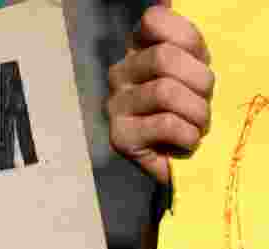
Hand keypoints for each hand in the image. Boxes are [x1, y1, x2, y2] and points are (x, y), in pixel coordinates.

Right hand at [107, 0, 214, 183]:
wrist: (184, 159)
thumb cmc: (192, 110)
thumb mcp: (195, 67)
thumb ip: (183, 39)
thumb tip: (166, 0)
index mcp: (138, 49)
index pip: (154, 20)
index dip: (189, 40)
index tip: (199, 62)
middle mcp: (120, 73)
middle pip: (163, 57)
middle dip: (200, 81)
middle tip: (205, 102)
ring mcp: (115, 105)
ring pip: (165, 91)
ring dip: (197, 112)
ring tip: (199, 126)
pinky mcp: (119, 137)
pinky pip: (164, 124)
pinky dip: (188, 136)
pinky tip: (188, 144)